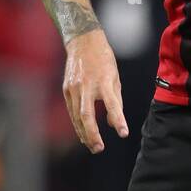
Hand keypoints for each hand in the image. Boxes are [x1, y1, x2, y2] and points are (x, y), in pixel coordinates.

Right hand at [62, 29, 128, 152]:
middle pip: (86, 115)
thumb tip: (115, 125)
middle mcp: (86, 85)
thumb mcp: (115, 78)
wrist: (82, 41)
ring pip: (77, 116)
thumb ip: (116, 102)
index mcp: (103, 80)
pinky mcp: (66, 89)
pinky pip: (72, 111)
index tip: (124, 133)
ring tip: (93, 146)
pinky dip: (77, 124)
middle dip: (92, 134)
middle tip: (99, 149)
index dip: (118, 119)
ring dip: (84, 133)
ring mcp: (73, 88)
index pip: (112, 104)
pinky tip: (83, 134)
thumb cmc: (104, 61)